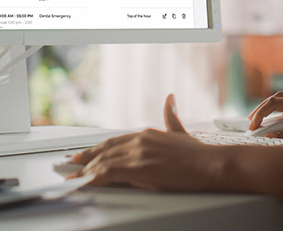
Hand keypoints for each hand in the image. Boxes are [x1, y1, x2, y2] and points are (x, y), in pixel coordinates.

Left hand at [69, 94, 223, 190]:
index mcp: (147, 133)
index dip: (98, 148)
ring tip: (75, 178)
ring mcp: (138, 153)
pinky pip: (108, 173)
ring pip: (104, 162)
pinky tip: (86, 183)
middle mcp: (139, 140)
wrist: (211, 164)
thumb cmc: (199, 154)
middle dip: (87, 158)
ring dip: (87, 171)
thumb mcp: (180, 131)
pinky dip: (94, 178)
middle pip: (105, 150)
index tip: (85, 153)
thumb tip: (170, 99)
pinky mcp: (138, 168)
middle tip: (72, 165)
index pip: (115, 141)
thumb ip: (171, 116)